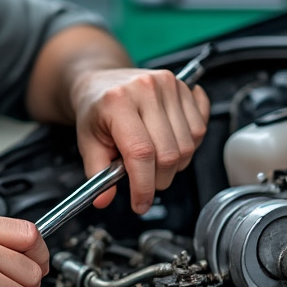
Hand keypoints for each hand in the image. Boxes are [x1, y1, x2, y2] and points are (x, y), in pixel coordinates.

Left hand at [70, 68, 210, 212]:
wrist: (101, 82)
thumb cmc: (96, 111)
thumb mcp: (87, 142)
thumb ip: (97, 172)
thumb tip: (104, 200)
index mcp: (117, 102)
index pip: (141, 153)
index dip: (144, 185)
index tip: (140, 203)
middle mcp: (145, 89)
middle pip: (169, 153)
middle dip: (159, 179)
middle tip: (145, 181)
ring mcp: (168, 85)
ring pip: (188, 145)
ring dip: (175, 165)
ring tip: (154, 160)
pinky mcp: (183, 86)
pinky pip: (200, 128)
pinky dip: (189, 146)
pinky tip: (170, 143)